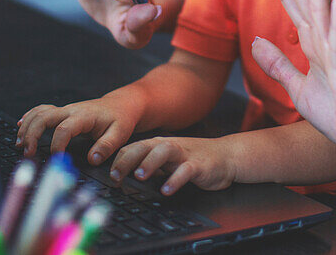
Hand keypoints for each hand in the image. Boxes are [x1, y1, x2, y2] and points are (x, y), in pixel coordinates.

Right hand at [16, 88, 145, 163]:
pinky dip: (29, 118)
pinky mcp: (62, 112)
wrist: (121, 105)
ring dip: (27, 127)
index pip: (64, 129)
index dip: (58, 146)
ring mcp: (65, 110)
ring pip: (39, 112)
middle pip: (44, 117)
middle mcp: (71, 110)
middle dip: (32, 134)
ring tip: (20, 145)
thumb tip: (92, 159)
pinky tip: (20, 127)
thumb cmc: (120, 119)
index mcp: (84, 116)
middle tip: (28, 153)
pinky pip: (41, 111)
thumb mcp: (120, 133)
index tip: (57, 160)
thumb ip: (106, 146)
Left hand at [111, 136, 236, 195]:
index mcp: (158, 145)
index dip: (119, 160)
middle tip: (116, 175)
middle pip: (144, 146)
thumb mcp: (168, 161)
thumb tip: (125, 177)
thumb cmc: (194, 159)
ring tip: (140, 176)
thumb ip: (149, 166)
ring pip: (164, 152)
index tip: (109, 176)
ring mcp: (184, 154)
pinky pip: (185, 170)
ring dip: (150, 163)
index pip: (133, 148)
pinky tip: (167, 189)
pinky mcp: (198, 164)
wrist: (226, 156)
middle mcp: (169, 146)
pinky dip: (175, 179)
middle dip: (128, 160)